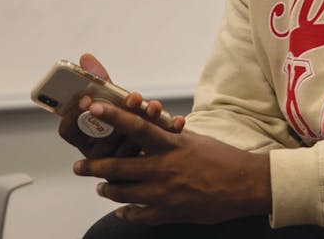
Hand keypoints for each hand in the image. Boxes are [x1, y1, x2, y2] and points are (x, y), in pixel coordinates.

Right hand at [58, 53, 185, 158]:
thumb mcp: (109, 101)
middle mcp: (98, 153)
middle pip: (104, 139)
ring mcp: (121, 164)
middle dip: (120, 115)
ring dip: (144, 123)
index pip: (69, 129)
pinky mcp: (145, 166)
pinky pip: (155, 151)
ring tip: (154, 107)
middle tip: (132, 98)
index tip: (86, 100)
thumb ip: (99, 82)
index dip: (75, 116)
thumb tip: (87, 57)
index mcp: (83, 138)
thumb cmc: (120, 119)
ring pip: (130, 146)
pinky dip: (167, 132)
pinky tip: (177, 121)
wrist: (152, 147)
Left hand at [73, 100, 270, 224]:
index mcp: (171, 145)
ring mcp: (164, 193)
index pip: (136, 126)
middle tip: (79, 167)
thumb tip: (151, 125)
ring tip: (101, 187)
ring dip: (108, 189)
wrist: (244, 185)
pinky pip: (139, 215)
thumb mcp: (194, 139)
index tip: (93, 108)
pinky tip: (122, 211)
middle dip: (94, 167)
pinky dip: (127, 212)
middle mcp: (164, 168)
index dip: (113, 117)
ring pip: (124, 193)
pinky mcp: (169, 212)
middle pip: (119, 167)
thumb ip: (169, 135)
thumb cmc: (222, 158)